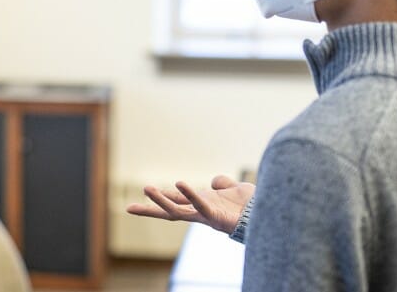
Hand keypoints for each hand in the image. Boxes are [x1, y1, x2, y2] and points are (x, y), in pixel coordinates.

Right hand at [126, 175, 254, 234]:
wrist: (268, 212)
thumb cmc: (252, 205)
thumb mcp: (233, 189)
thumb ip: (222, 184)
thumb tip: (215, 181)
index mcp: (201, 204)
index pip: (175, 201)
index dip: (160, 197)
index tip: (139, 197)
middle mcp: (199, 212)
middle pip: (170, 211)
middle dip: (150, 209)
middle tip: (128, 208)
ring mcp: (206, 215)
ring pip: (177, 210)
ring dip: (161, 201)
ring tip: (146, 189)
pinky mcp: (216, 215)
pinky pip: (199, 205)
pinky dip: (189, 194)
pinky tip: (178, 183)